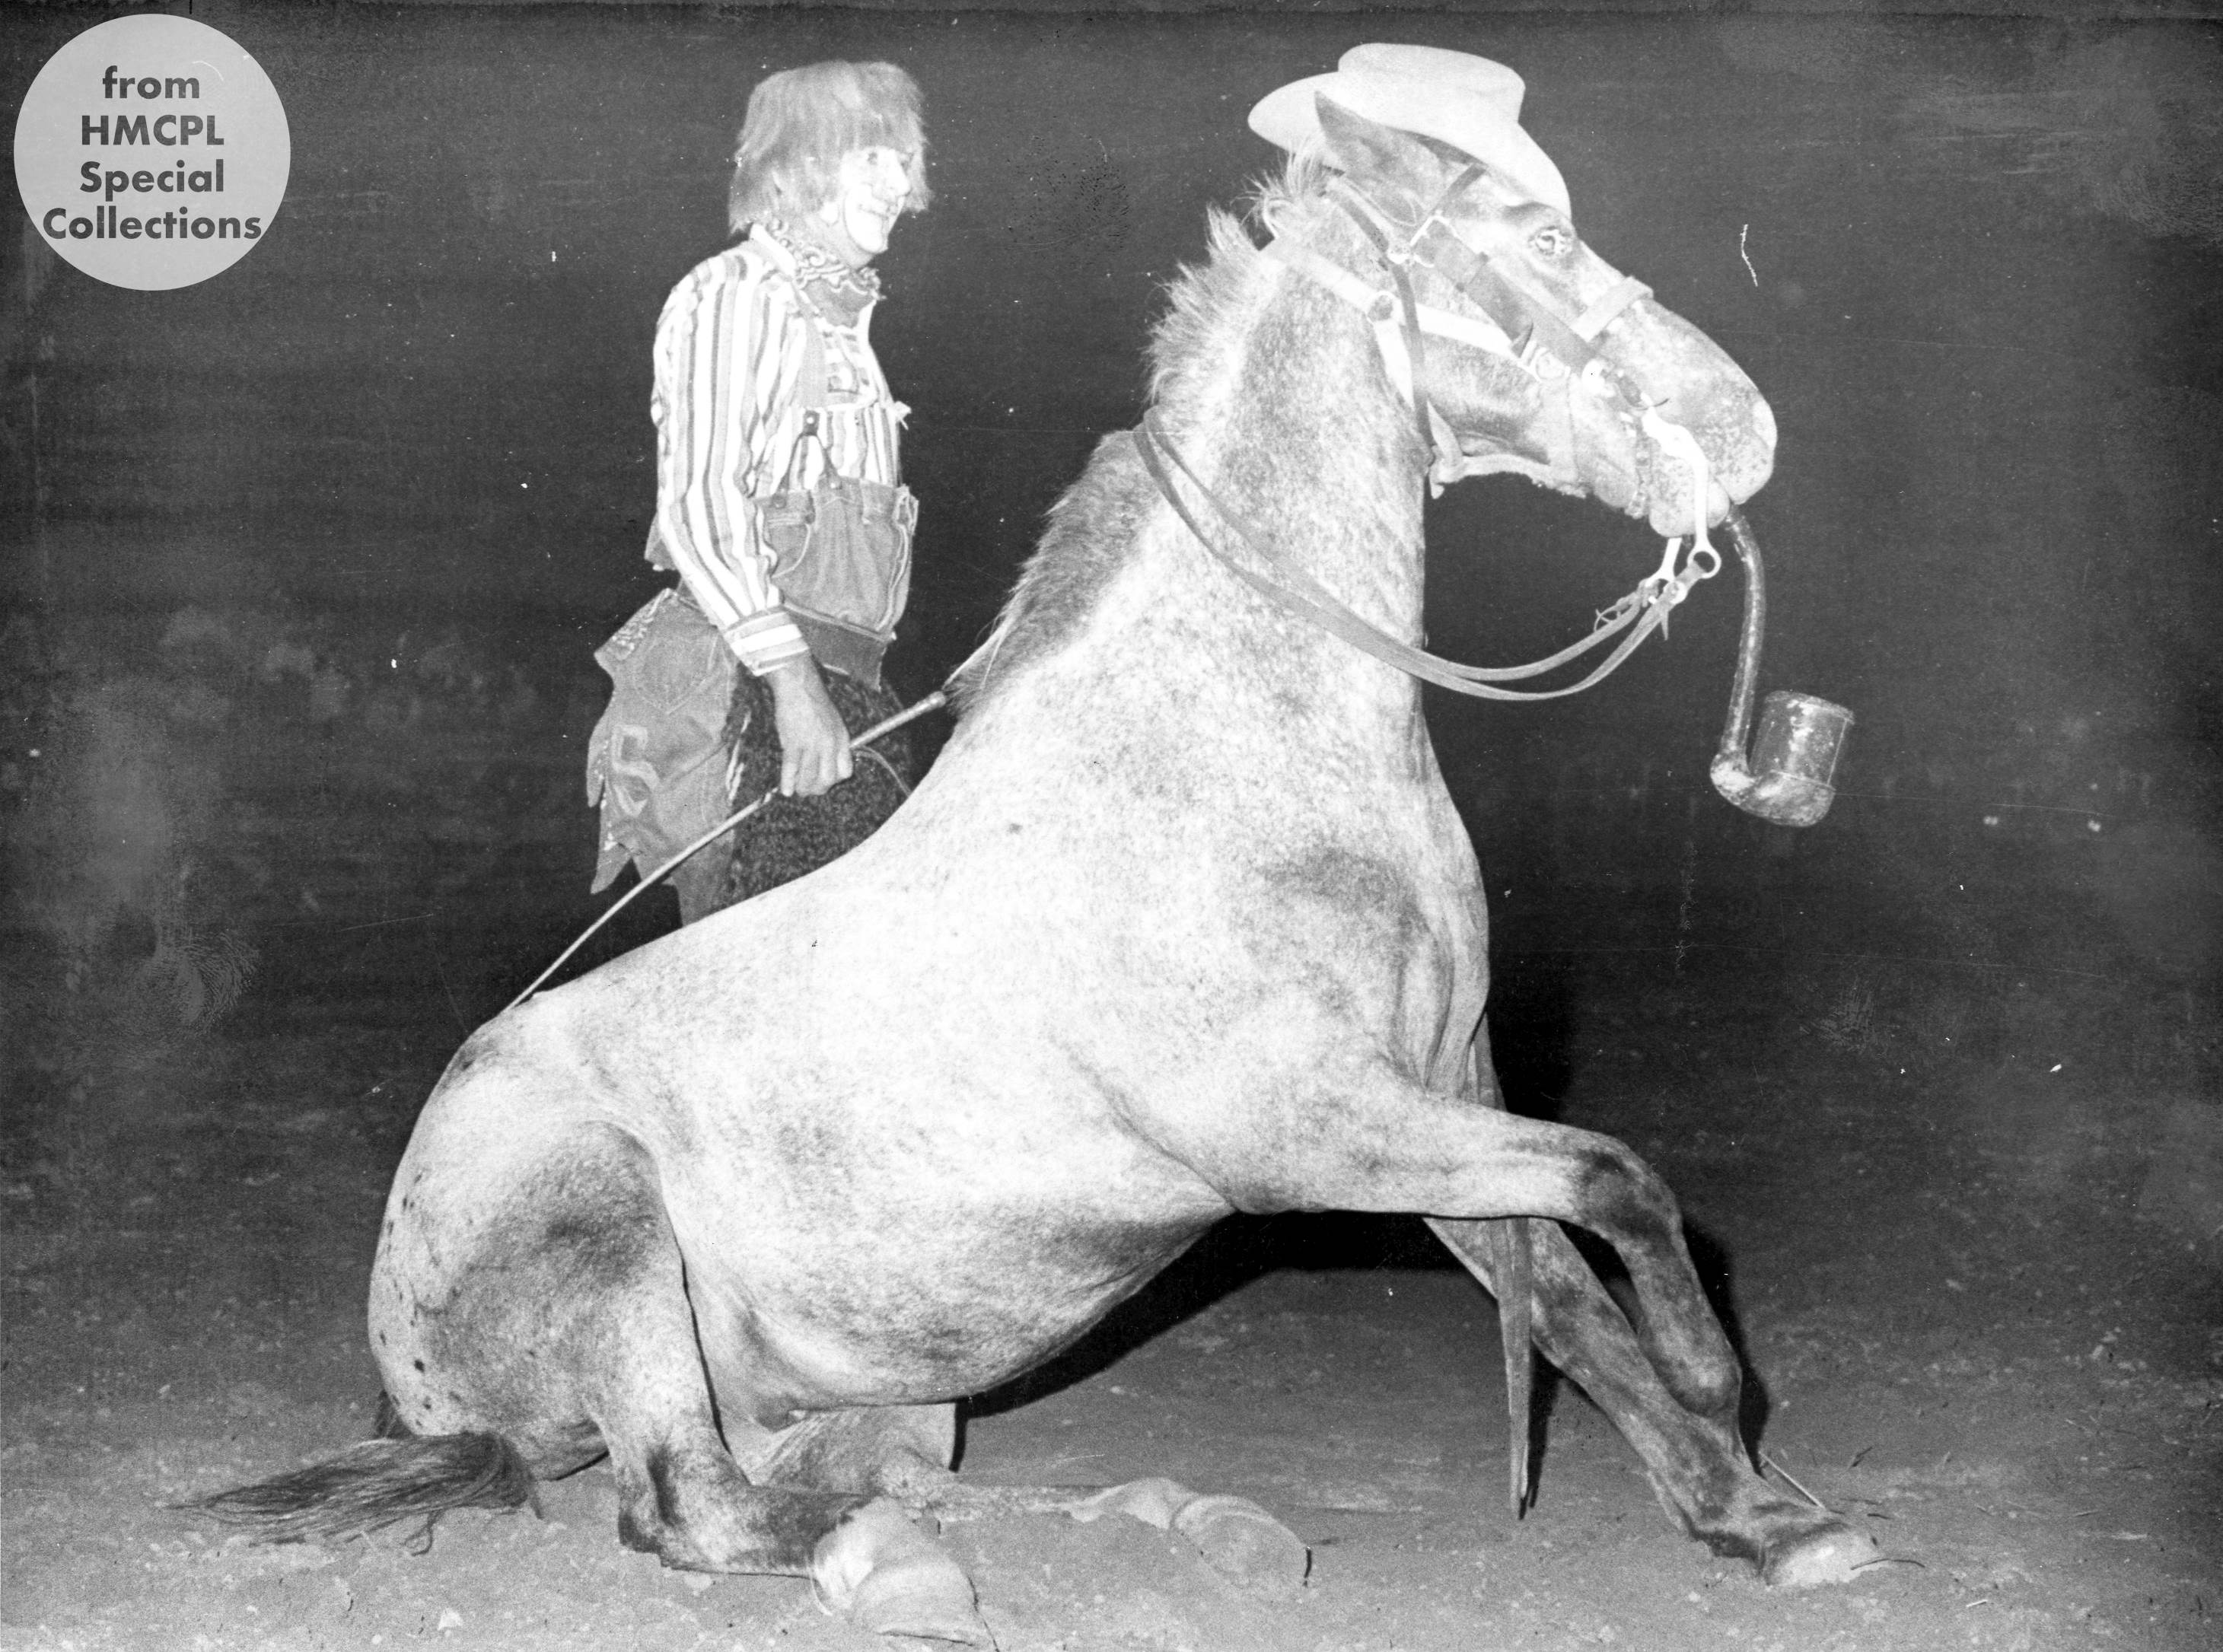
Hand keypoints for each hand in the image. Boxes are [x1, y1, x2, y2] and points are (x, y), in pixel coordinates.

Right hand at [765, 656, 852, 796]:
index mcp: (841, 738)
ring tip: (797, 791)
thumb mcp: (834, 720)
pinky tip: (786, 790)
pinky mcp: (793, 743)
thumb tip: (827, 760)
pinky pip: (791, 769)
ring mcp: (811, 744)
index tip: (825, 781)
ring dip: (802, 788)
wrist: (799, 686)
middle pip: (827, 779)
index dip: (835, 780)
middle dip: (818, 789)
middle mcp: (829, 744)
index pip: (845, 771)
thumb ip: (834, 741)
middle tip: (809, 790)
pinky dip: (788, 782)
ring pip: (809, 778)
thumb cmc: (813, 701)